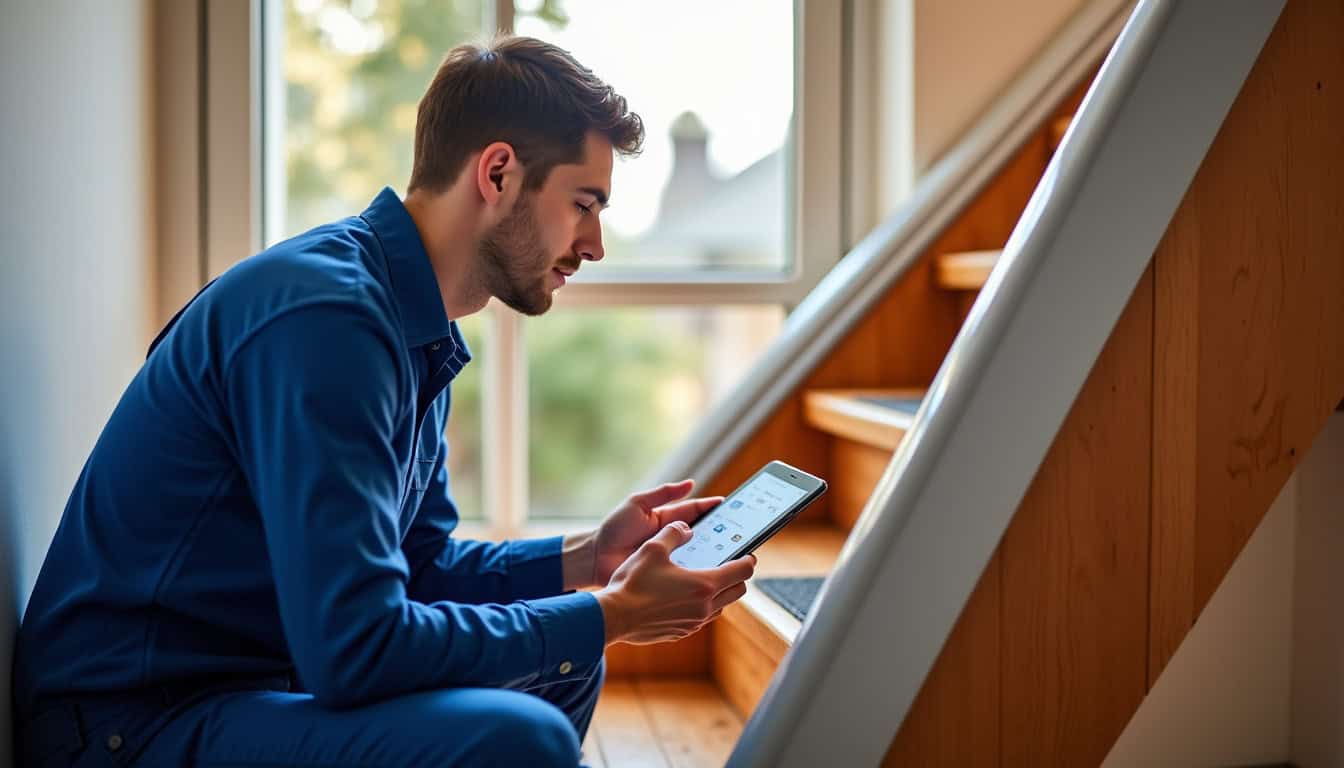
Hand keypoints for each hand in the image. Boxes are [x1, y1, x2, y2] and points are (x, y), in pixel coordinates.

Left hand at [589, 480, 722, 587]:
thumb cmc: (613, 529)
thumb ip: (662, 494)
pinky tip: (713, 575)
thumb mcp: (637, 504)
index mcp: (667, 519)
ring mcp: (670, 558)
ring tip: (732, 554)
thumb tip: (690, 483)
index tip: (733, 506)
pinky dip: (699, 573)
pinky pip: (686, 574)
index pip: (696, 511)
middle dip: (721, 532)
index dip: (714, 508)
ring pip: (698, 555)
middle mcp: (672, 538)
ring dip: (714, 554)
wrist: (594, 559)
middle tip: (740, 532)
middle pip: (703, 534)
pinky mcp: (665, 575)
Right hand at [595, 522, 755, 644]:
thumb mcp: (653, 548)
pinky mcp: (681, 632)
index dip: (748, 559)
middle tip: (729, 564)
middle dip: (737, 576)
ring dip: (720, 592)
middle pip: (738, 591)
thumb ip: (674, 533)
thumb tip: (686, 527)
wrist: (613, 617)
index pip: (742, 571)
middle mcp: (705, 607)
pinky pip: (702, 618)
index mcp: (704, 584)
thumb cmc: (633, 582)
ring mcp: (693, 623)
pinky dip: (702, 605)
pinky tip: (685, 596)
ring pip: (721, 606)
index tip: (747, 553)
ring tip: (706, 578)